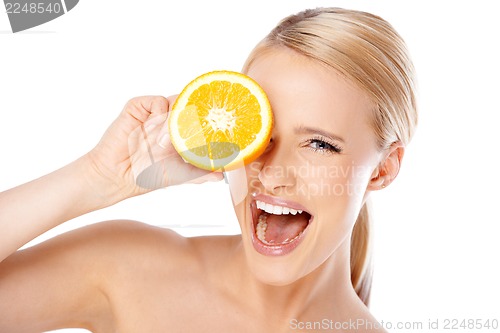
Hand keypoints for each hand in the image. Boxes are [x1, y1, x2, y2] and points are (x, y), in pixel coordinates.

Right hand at [87, 96, 221, 199]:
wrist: (116, 175)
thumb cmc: (146, 176)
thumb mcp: (179, 176)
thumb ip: (199, 174)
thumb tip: (221, 176)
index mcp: (181, 133)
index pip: (199, 119)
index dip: (208, 118)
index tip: (220, 122)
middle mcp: (169, 121)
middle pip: (189, 106)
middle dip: (196, 113)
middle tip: (201, 124)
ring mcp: (154, 114)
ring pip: (175, 101)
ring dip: (178, 115)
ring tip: (172, 136)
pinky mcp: (138, 108)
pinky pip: (157, 100)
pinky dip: (160, 111)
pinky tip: (156, 128)